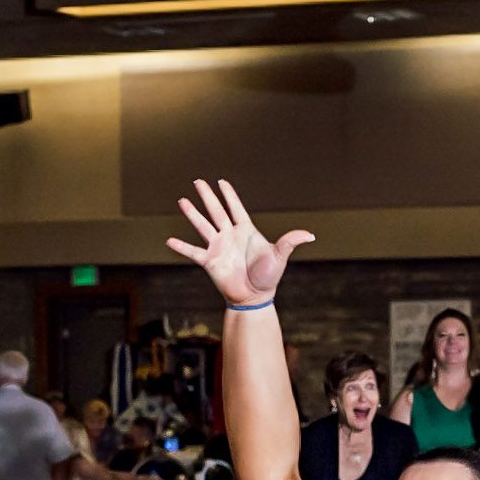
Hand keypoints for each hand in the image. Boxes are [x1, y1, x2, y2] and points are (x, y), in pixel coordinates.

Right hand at [165, 178, 313, 307]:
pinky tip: (169, 241)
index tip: (221, 181)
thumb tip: (310, 235)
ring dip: (192, 214)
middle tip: (198, 181)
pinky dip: (181, 247)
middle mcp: (229, 236)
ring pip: (202, 226)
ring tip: (182, 201)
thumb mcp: (279, 257)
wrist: (254, 298)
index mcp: (246, 231)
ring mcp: (218, 247)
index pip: (236, 208)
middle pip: (216, 211)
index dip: (229, 194)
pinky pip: (193, 252)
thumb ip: (290, 242)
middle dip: (207, 196)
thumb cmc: (268, 277)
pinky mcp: (210, 261)